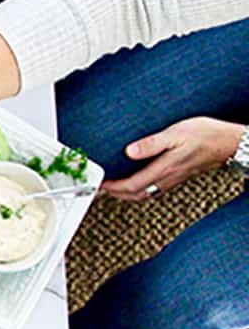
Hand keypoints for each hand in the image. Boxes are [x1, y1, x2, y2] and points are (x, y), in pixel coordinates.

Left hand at [102, 117, 243, 200]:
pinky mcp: (178, 176)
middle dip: (116, 194)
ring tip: (112, 188)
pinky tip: (135, 182)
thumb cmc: (205, 135)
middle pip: (136, 194)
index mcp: (164, 169)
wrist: (229, 142)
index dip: (113, 188)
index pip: (132, 186)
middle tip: (100, 189)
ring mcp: (173, 179)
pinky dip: (139, 188)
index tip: (99, 184)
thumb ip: (151, 143)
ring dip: (127, 193)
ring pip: (145, 194)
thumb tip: (129, 151)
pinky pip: (154, 188)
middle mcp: (168, 178)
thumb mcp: (175, 133)